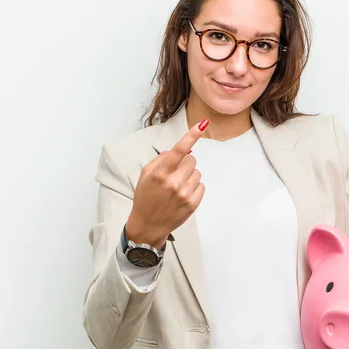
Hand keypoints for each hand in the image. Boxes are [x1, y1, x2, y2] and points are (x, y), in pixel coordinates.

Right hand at [125, 119, 208, 249]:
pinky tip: (183, 195)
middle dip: (184, 164)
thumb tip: (185, 150)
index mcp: (160, 173)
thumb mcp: (146, 174)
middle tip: (174, 174)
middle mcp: (173, 182)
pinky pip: (201, 185)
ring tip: (177, 187)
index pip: (179, 150)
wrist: (148, 225)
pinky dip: (194, 187)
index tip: (202, 124)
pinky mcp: (193, 203)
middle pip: (192, 160)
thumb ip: (163, 159)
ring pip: (197, 172)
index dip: (191, 136)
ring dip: (189, 176)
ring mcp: (185, 194)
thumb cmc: (146, 197)